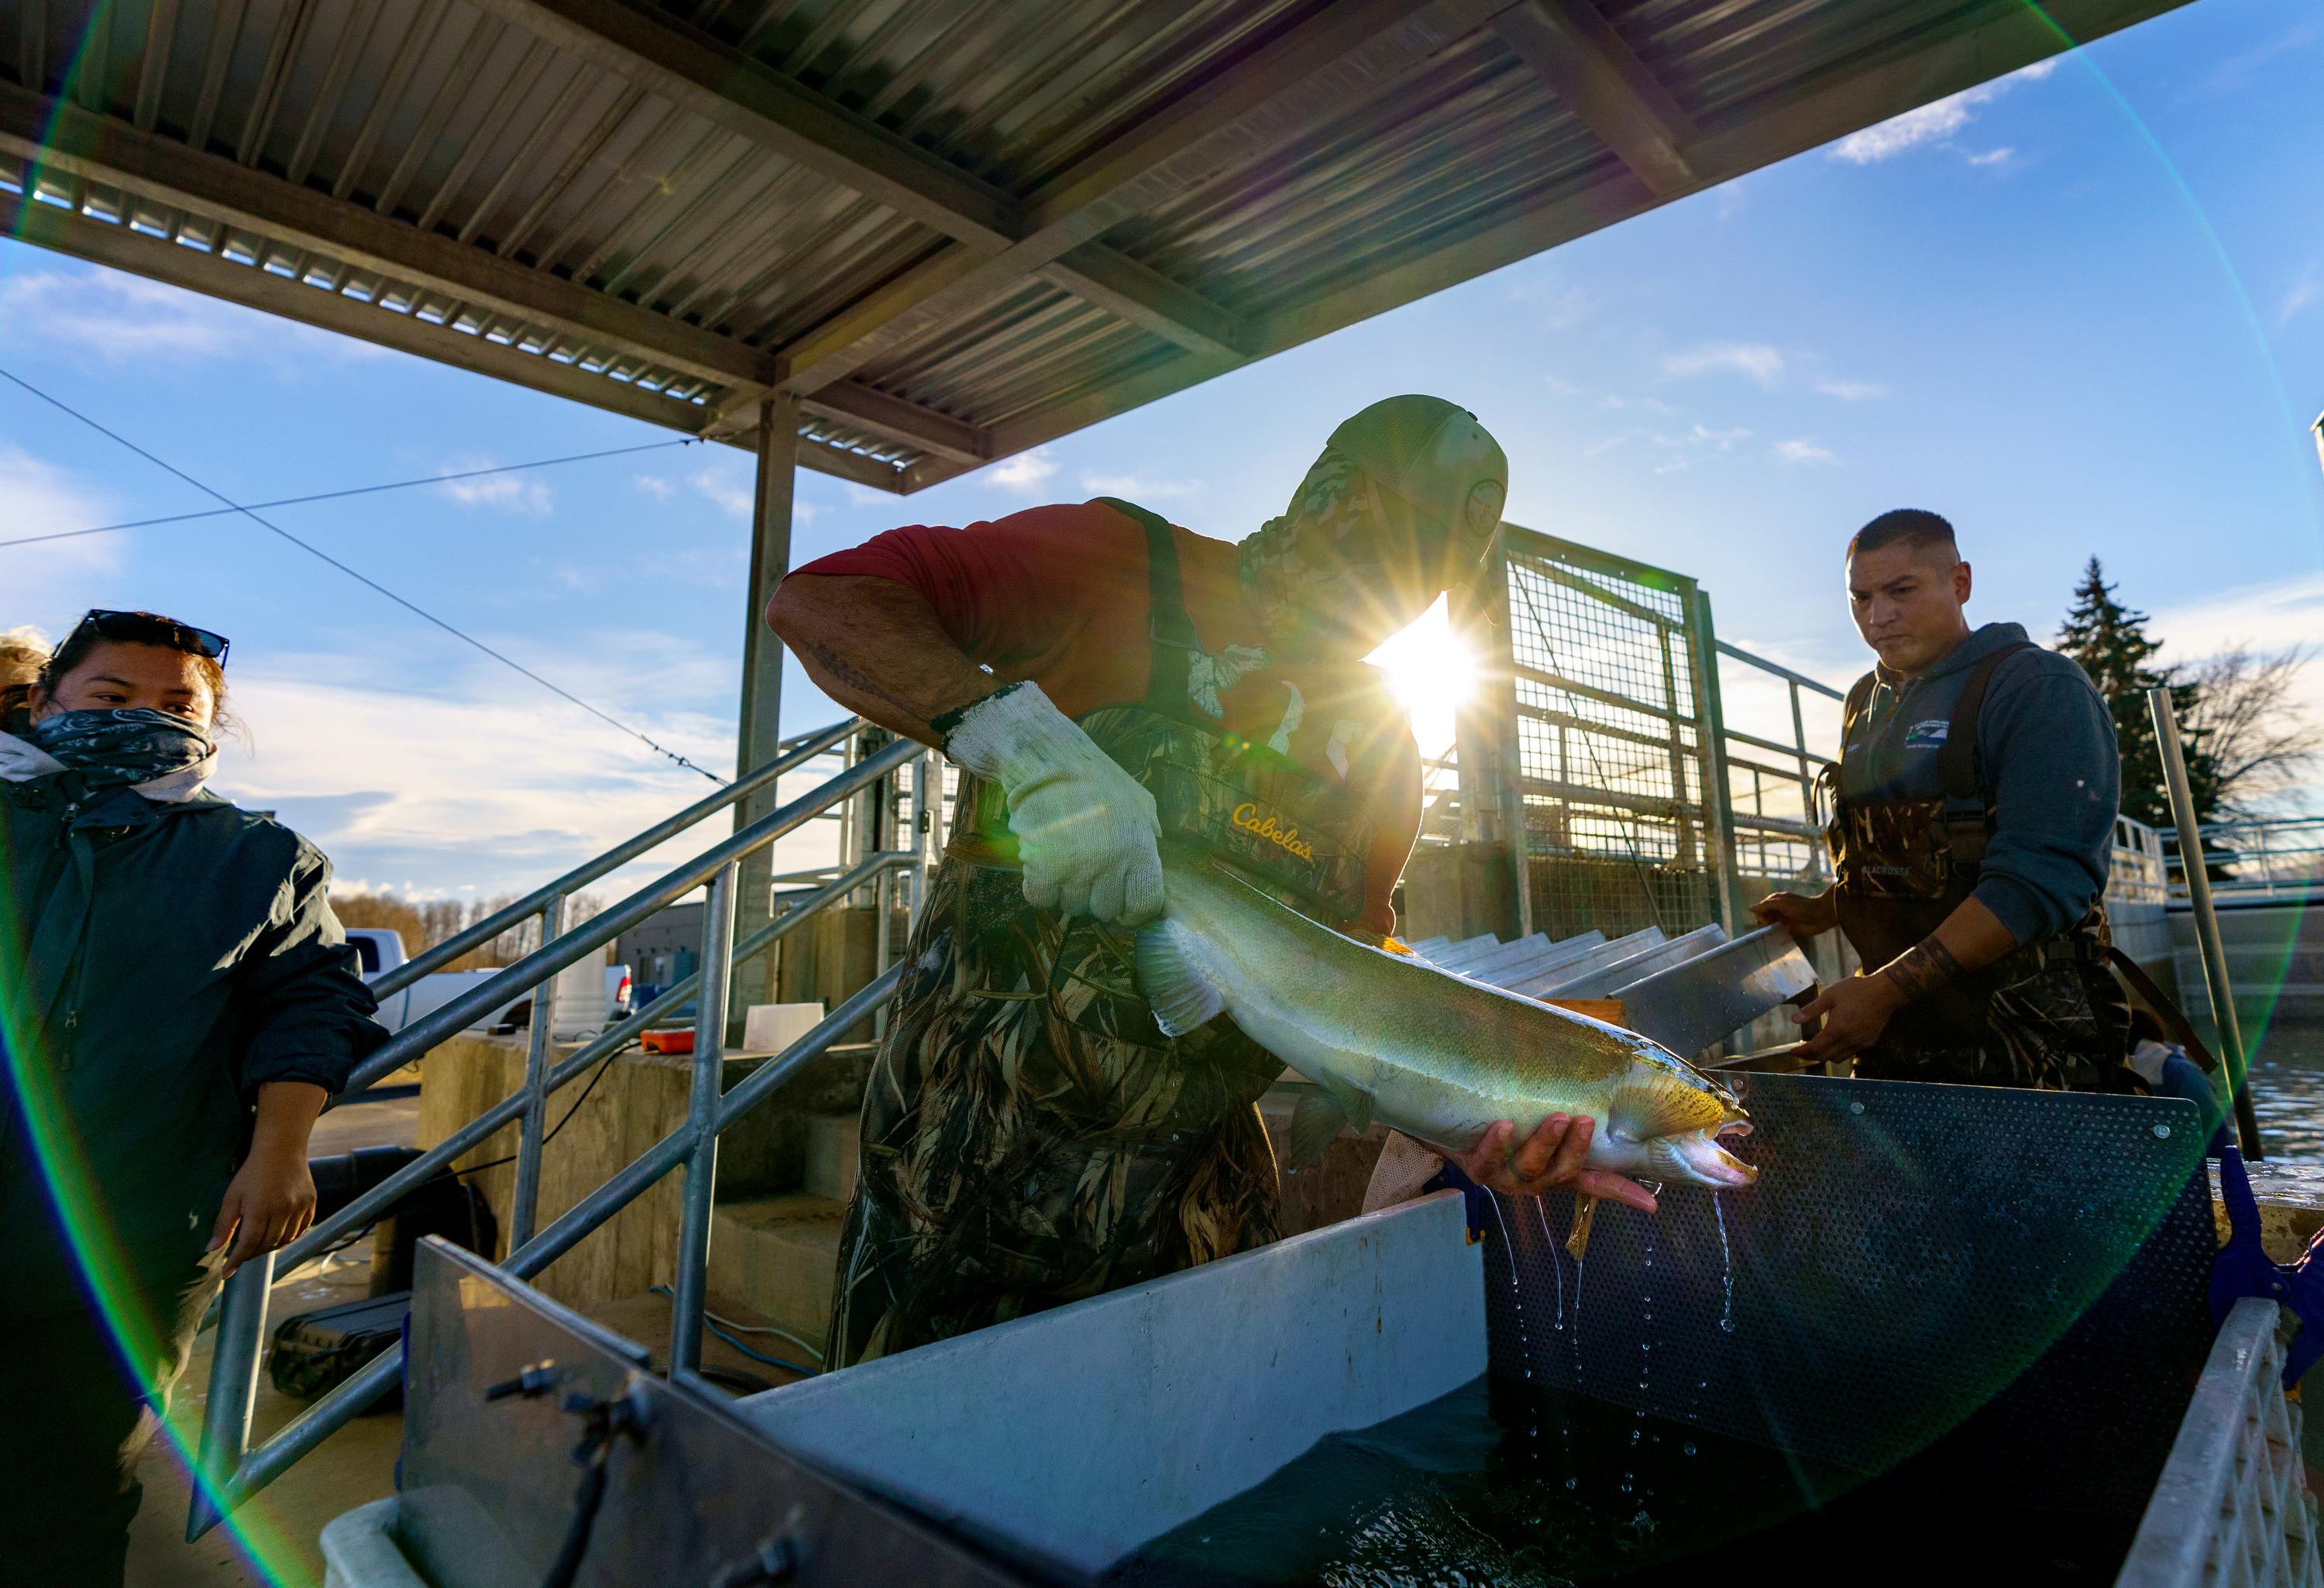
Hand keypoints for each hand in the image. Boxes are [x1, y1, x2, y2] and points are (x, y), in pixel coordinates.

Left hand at [208, 1137, 316, 1275]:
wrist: (281, 1149)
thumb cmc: (252, 1173)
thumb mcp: (232, 1196)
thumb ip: (223, 1224)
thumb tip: (212, 1249)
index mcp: (260, 1209)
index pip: (248, 1244)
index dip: (236, 1261)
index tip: (226, 1274)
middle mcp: (283, 1210)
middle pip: (266, 1244)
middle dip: (252, 1253)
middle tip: (242, 1254)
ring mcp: (299, 1207)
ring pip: (285, 1240)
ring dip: (270, 1247)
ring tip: (259, 1245)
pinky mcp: (311, 1203)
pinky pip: (301, 1230)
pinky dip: (289, 1238)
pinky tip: (279, 1236)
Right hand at [944, 682, 1164, 924]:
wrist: (1047, 756)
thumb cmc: (1095, 778)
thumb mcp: (1139, 802)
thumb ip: (1149, 836)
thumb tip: (1154, 865)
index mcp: (1141, 848)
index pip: (1144, 906)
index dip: (1131, 909)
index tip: (1120, 900)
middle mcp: (1112, 862)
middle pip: (1104, 910)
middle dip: (1094, 895)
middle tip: (1084, 868)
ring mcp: (1077, 867)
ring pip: (1072, 906)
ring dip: (1065, 889)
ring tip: (1062, 857)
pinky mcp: (1043, 867)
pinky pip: (1041, 899)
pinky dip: (1038, 887)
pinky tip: (1041, 864)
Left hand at [1450, 1114, 1657, 1212]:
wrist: (1444, 1121)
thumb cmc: (1501, 1112)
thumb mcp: (1537, 1108)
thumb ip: (1567, 1099)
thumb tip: (1602, 1070)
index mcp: (1555, 1168)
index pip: (1596, 1183)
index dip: (1622, 1192)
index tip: (1651, 1203)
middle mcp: (1533, 1178)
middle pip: (1564, 1173)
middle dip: (1576, 1149)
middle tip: (1584, 1121)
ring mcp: (1504, 1176)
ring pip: (1531, 1168)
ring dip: (1546, 1143)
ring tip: (1557, 1117)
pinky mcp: (1475, 1168)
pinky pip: (1488, 1162)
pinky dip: (1497, 1144)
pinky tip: (1503, 1126)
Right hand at [1751, 888, 1836, 938]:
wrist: (1821, 915)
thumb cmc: (1802, 906)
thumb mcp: (1782, 903)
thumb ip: (1766, 906)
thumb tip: (1750, 908)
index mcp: (1776, 902)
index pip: (1760, 909)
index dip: (1760, 915)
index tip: (1765, 919)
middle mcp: (1779, 912)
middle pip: (1764, 919)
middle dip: (1765, 923)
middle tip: (1774, 924)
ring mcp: (1784, 922)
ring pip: (1770, 928)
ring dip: (1770, 931)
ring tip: (1777, 931)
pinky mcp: (1791, 931)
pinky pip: (1779, 936)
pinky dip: (1777, 938)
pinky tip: (1778, 939)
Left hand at [1792, 972, 1906, 1061]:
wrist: (1886, 992)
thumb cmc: (1857, 990)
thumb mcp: (1830, 995)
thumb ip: (1812, 1010)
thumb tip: (1794, 1020)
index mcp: (1837, 1029)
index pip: (1815, 1048)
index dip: (1802, 1052)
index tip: (1792, 1051)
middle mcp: (1849, 1040)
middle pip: (1825, 1057)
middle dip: (1810, 1055)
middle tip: (1801, 1051)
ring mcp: (1861, 1043)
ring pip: (1837, 1058)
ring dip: (1824, 1056)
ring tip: (1816, 1048)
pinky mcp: (1869, 1042)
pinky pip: (1850, 1053)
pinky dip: (1838, 1052)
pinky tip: (1835, 1043)